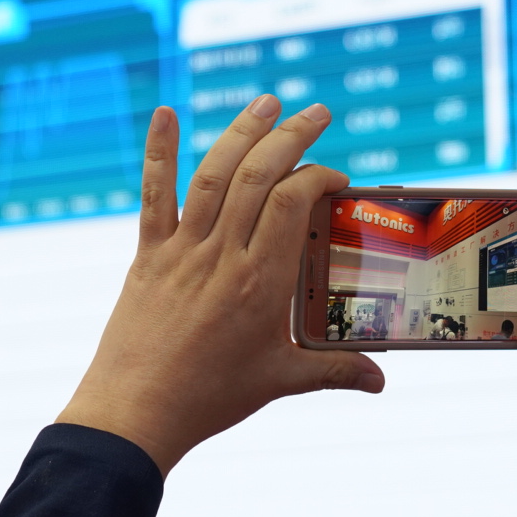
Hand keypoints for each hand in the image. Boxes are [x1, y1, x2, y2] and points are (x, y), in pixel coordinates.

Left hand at [56, 95, 385, 474]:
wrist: (136, 413)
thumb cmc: (210, 398)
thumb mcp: (279, 380)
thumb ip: (333, 371)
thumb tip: (380, 381)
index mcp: (262, 283)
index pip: (295, 204)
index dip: (319, 178)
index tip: (335, 178)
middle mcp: (223, 256)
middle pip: (259, 176)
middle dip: (291, 136)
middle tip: (317, 112)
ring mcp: (182, 251)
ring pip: (214, 175)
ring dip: (242, 132)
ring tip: (267, 102)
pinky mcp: (148, 255)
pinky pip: (154, 195)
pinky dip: (159, 152)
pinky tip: (164, 113)